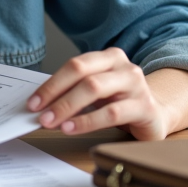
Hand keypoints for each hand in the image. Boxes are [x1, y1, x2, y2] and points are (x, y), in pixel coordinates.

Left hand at [27, 48, 176, 140]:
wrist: (155, 117)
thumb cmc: (120, 103)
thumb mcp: (97, 93)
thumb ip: (73, 93)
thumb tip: (40, 105)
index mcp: (109, 58)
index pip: (75, 65)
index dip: (51, 83)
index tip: (32, 102)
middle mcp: (124, 67)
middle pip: (83, 75)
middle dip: (56, 94)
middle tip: (38, 113)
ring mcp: (137, 85)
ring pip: (95, 89)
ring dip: (68, 107)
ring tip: (52, 122)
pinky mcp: (146, 108)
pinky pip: (111, 113)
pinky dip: (87, 121)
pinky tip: (72, 128)